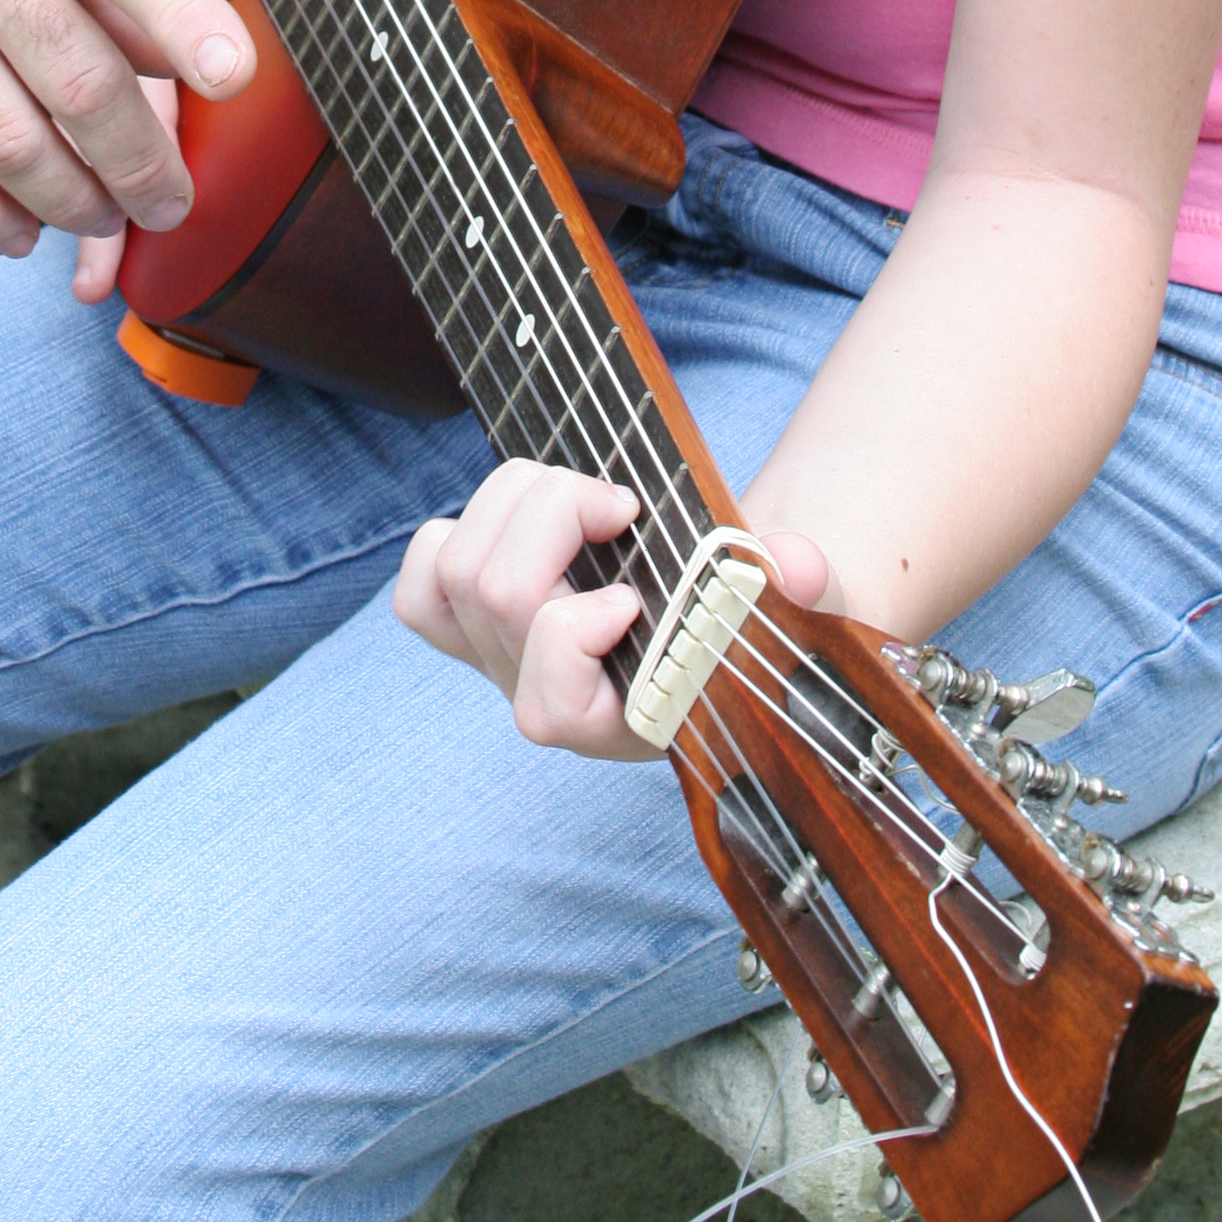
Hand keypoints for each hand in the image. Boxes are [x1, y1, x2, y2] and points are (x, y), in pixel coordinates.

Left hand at [394, 463, 844, 761]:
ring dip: (518, 500)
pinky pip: (420, 585)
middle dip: (555, 516)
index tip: (632, 594)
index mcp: (624, 725)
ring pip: (456, 570)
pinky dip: (454, 532)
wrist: (725, 606)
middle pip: (497, 597)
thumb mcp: (798, 599)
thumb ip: (801, 584)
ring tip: (584, 496)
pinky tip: (521, 517)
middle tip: (619, 503)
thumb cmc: (758, 609)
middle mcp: (550, 705)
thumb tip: (792, 564)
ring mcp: (502, 666)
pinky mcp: (471, 626)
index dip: (575, 629)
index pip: (548, 706)